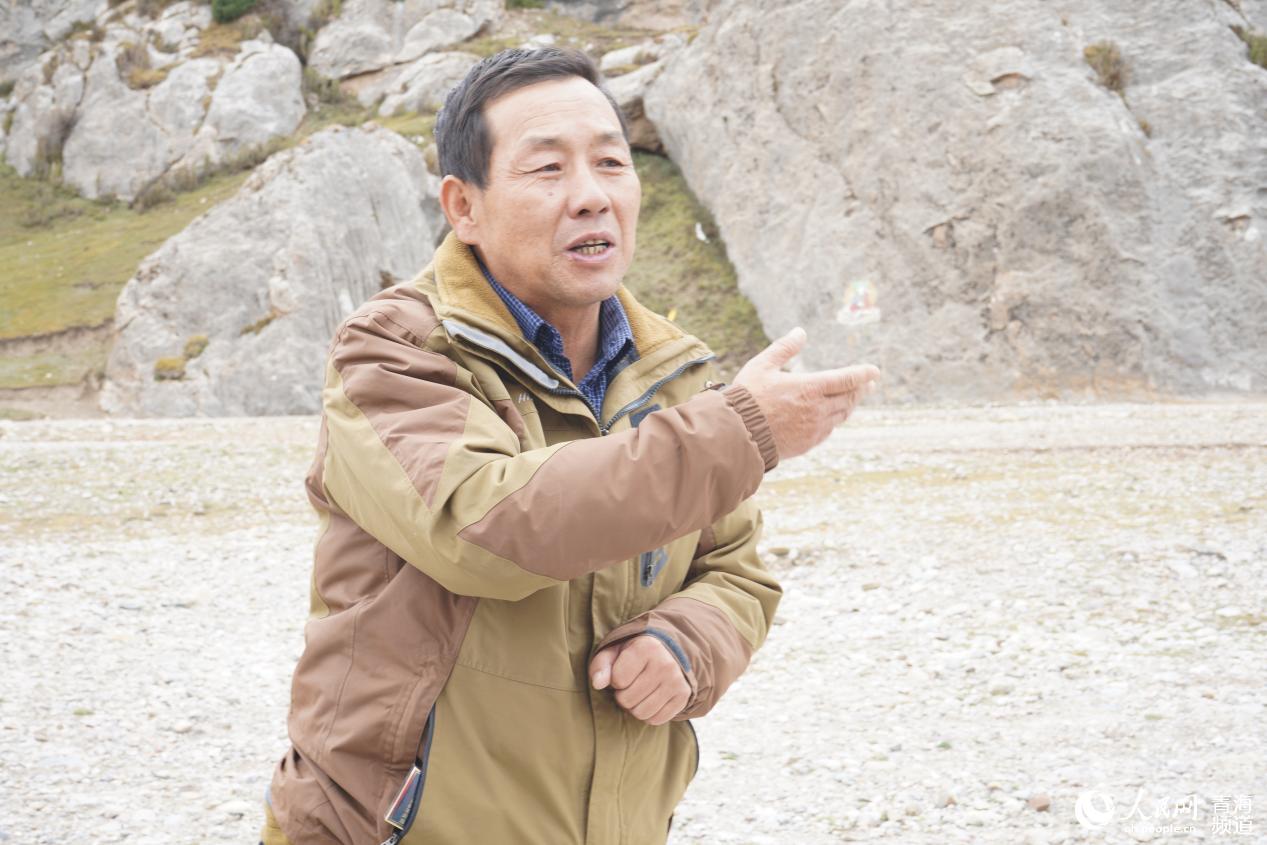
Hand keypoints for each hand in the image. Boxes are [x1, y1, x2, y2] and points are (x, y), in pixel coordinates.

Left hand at [589, 635, 690, 725]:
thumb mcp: (614, 652)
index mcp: (647, 647)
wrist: (667, 653)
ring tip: (638, 693)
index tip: (622, 672)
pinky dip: (649, 714)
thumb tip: (597, 683)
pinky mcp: (683, 696)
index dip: (615, 680)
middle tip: (630, 685)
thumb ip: (601, 665)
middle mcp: (665, 664)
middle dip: (623, 696)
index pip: (618, 680)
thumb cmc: (634, 654)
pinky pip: (656, 720)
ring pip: (641, 713)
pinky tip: (650, 699)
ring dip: (634, 707)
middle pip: (627, 700)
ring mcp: (676, 681)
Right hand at [732, 326, 878, 460]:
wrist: (738, 435)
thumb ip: (784, 348)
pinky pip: (829, 429)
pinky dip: (835, 419)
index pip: (847, 379)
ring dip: (850, 404)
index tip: (875, 371)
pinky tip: (833, 416)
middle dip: (861, 389)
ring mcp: (814, 428)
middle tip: (869, 383)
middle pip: (849, 398)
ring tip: (853, 398)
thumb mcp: (762, 366)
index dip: (863, 374)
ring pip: (842, 415)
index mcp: (809, 387)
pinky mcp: (808, 443)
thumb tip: (800, 332)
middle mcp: (817, 409)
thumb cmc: (747, 398)